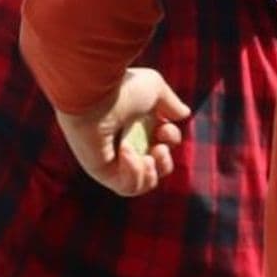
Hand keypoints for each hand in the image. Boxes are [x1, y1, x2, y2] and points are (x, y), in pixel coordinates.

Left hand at [55, 64, 190, 196]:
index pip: (160, 143)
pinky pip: (126, 187)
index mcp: (136, 124)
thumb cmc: (122, 88)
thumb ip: (170, 103)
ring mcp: (111, 159)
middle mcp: (123, 142)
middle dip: (164, 162)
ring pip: (141, 184)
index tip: (165, 128)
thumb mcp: (155, 89)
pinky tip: (127, 153)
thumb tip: (183, 115)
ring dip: (151, 174)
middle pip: (154, 167)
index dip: (171, 140)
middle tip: (159, 147)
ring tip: (147, 158)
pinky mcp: (101, 171)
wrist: (93, 95)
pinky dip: (134, 174)